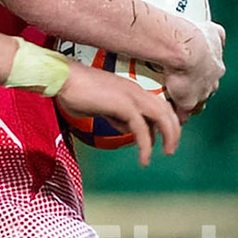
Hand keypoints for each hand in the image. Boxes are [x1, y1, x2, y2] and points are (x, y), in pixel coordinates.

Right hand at [57, 63, 181, 164]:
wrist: (63, 79)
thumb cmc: (76, 91)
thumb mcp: (101, 107)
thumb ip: (115, 116)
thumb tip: (125, 129)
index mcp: (130, 89)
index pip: (157, 105)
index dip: (164, 123)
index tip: (161, 139)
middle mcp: (135, 91)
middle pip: (166, 110)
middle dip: (173, 130)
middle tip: (170, 148)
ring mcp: (131, 96)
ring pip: (162, 117)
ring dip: (168, 136)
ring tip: (166, 153)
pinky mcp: (124, 105)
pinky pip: (142, 129)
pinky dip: (146, 145)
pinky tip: (144, 158)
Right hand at [146, 17, 225, 118]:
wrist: (183, 49)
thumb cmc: (192, 37)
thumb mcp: (211, 30)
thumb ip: (215, 34)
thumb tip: (214, 31)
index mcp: (216, 67)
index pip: (211, 77)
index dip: (201, 76)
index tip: (191, 74)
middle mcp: (211, 83)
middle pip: (204, 92)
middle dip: (194, 90)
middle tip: (178, 86)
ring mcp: (200, 95)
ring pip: (196, 105)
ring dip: (185, 103)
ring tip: (172, 101)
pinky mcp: (187, 105)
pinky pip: (182, 115)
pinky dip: (175, 114)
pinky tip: (166, 111)